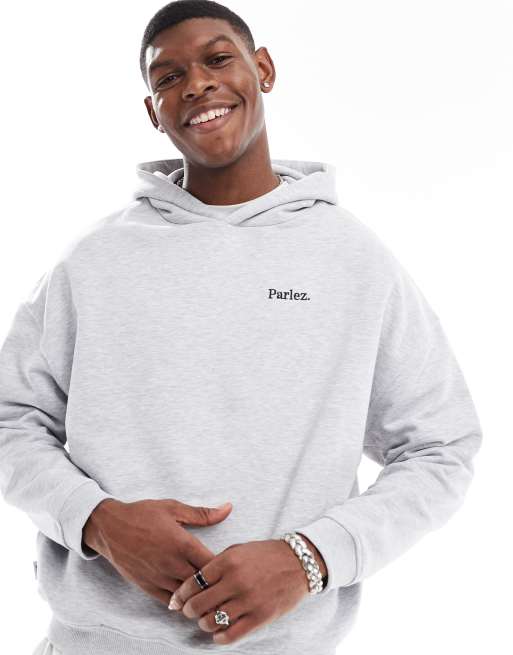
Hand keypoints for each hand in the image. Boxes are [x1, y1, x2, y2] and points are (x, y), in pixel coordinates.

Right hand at [83, 498, 231, 605]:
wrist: (109, 527)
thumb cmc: (143, 514)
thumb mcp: (173, 508)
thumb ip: (202, 513)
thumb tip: (228, 508)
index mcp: (182, 543)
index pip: (212, 563)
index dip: (224, 567)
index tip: (230, 564)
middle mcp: (172, 563)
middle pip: (203, 584)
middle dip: (215, 584)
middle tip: (223, 581)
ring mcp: (159, 577)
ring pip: (187, 596)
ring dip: (199, 595)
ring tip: (209, 591)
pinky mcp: (147, 586)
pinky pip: (170, 602)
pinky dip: (182, 601)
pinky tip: (189, 594)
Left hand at [168, 538, 310, 644]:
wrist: (298, 563)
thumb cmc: (265, 555)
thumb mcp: (239, 549)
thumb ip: (217, 563)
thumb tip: (195, 581)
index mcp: (228, 561)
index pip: (194, 581)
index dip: (182, 593)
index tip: (177, 599)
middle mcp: (236, 581)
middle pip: (199, 604)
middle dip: (188, 611)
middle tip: (188, 611)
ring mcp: (249, 600)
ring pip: (212, 621)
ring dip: (203, 624)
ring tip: (205, 621)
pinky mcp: (260, 617)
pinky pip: (231, 635)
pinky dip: (219, 637)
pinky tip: (218, 633)